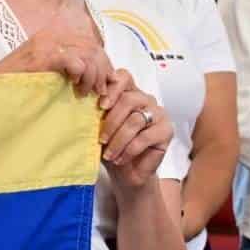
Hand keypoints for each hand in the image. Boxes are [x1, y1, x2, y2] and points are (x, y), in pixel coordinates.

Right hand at [0, 24, 114, 98]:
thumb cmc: (17, 85)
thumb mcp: (43, 69)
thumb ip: (65, 65)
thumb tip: (92, 72)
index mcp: (52, 35)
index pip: (90, 43)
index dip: (102, 63)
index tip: (103, 83)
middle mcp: (51, 35)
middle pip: (93, 47)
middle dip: (102, 71)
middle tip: (100, 92)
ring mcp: (47, 44)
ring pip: (88, 55)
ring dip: (94, 77)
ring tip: (86, 93)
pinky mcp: (43, 57)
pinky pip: (76, 62)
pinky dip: (82, 76)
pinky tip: (76, 87)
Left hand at [100, 70, 173, 187]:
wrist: (126, 173)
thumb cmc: (111, 147)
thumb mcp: (99, 127)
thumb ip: (97, 112)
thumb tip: (83, 102)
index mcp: (128, 92)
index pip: (123, 77)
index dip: (111, 88)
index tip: (100, 106)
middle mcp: (145, 99)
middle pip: (128, 99)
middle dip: (111, 122)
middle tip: (101, 139)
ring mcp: (158, 114)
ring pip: (135, 120)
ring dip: (118, 140)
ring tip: (109, 154)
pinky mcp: (166, 130)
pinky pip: (144, 137)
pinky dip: (128, 150)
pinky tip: (120, 158)